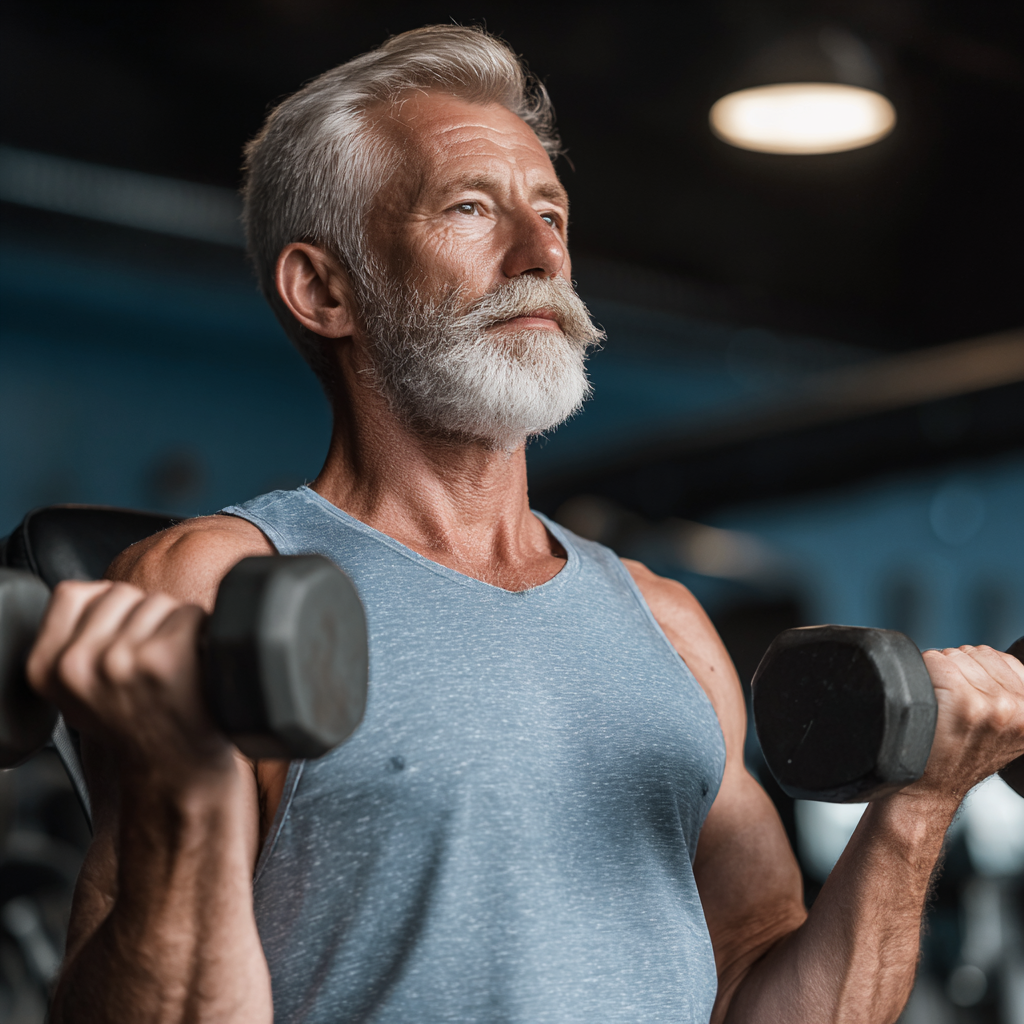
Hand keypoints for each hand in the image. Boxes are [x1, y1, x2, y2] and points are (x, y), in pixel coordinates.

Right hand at [25, 580, 234, 784]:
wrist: (172, 772)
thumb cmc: (135, 727)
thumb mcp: (77, 693)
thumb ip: (72, 643)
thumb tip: (92, 592)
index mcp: (46, 668)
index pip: (73, 593)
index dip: (107, 609)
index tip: (120, 640)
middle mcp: (77, 663)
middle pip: (121, 592)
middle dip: (142, 618)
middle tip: (149, 665)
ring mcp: (119, 659)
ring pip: (157, 601)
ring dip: (172, 627)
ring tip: (170, 669)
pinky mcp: (162, 659)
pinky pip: (189, 614)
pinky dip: (201, 634)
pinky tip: (193, 667)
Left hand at [910, 644, 1023, 804]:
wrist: (930, 787)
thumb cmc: (960, 754)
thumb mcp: (1005, 728)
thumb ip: (1011, 695)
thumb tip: (994, 662)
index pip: (1003, 659)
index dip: (977, 672)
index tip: (969, 696)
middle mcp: (1018, 709)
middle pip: (976, 653)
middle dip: (959, 669)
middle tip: (952, 704)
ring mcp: (991, 705)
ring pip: (954, 654)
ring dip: (940, 671)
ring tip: (941, 705)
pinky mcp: (962, 701)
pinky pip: (935, 661)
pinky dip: (924, 672)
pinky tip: (928, 701)